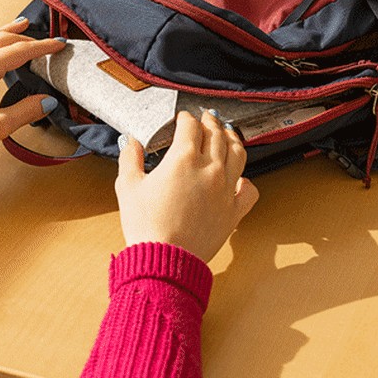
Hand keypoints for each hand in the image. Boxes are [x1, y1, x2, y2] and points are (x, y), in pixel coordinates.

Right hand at [115, 110, 259, 262]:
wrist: (165, 260)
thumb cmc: (146, 226)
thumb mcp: (128, 186)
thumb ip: (130, 158)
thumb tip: (131, 141)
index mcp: (183, 159)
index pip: (190, 126)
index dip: (186, 118)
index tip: (182, 118)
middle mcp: (209, 169)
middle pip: (216, 134)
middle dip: (210, 122)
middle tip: (206, 118)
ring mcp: (225, 190)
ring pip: (238, 154)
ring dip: (232, 139)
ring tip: (228, 134)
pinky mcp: (233, 211)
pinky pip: (249, 190)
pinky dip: (246, 181)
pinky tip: (240, 178)